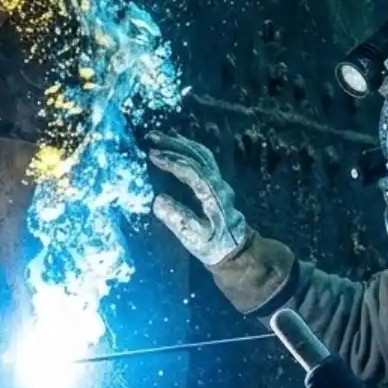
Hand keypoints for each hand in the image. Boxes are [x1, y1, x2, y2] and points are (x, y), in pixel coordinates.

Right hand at [146, 130, 249, 265]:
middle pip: (198, 156)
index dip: (172, 161)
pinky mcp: (216, 183)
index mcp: (213, 196)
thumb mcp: (195, 239)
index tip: (152, 155)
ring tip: (160, 136)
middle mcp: (218, 184)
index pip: (193, 171)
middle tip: (151, 137)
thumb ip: (178, 220)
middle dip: (174, 145)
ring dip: (181, 143)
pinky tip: (176, 145)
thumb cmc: (214, 247)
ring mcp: (219, 182)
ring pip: (202, 154)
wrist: (236, 250)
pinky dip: (188, 149)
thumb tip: (159, 200)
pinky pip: (204, 159)